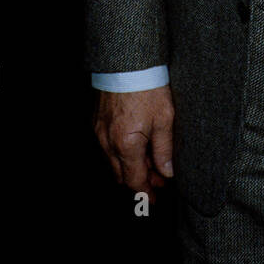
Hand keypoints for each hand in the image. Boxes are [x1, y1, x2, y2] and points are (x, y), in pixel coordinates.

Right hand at [93, 85, 174, 201]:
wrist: (127, 63)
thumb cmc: (148, 88)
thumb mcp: (165, 119)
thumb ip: (164, 149)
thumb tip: (167, 172)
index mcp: (126, 146)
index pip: (134, 180)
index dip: (145, 192)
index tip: (153, 200)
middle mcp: (108, 143)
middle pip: (121, 175)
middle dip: (139, 181)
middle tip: (158, 181)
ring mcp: (99, 133)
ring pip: (113, 162)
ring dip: (130, 167)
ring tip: (150, 162)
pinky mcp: (97, 122)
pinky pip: (107, 148)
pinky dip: (121, 153)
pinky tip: (135, 146)